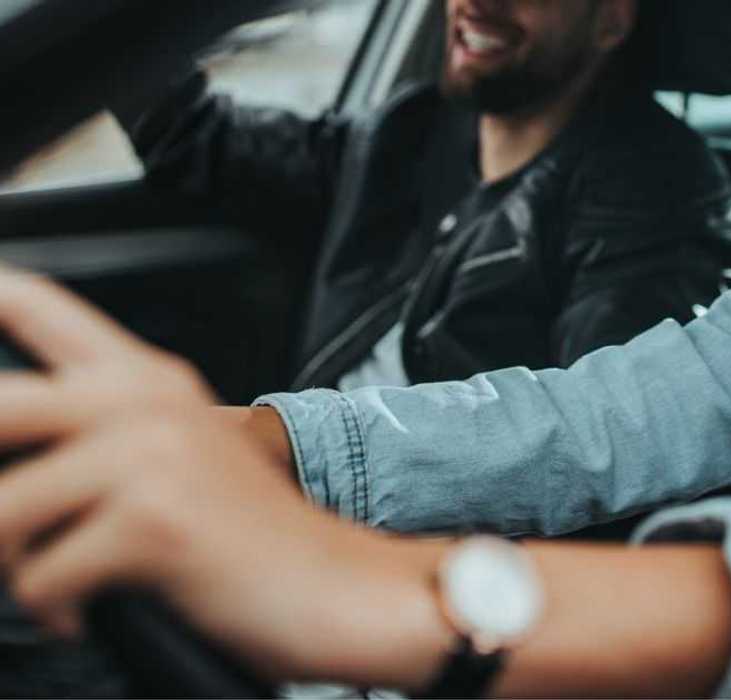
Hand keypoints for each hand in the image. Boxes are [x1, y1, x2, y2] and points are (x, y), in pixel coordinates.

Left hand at [0, 270, 451, 685]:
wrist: (338, 586)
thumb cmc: (254, 538)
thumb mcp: (175, 459)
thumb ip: (98, 431)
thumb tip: (8, 456)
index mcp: (146, 377)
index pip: (31, 301)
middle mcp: (144, 400)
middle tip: (19, 529)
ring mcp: (151, 454)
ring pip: (2, 511)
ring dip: (19, 565)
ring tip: (63, 577)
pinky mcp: (155, 519)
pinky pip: (40, 577)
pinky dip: (57, 609)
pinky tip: (89, 608)